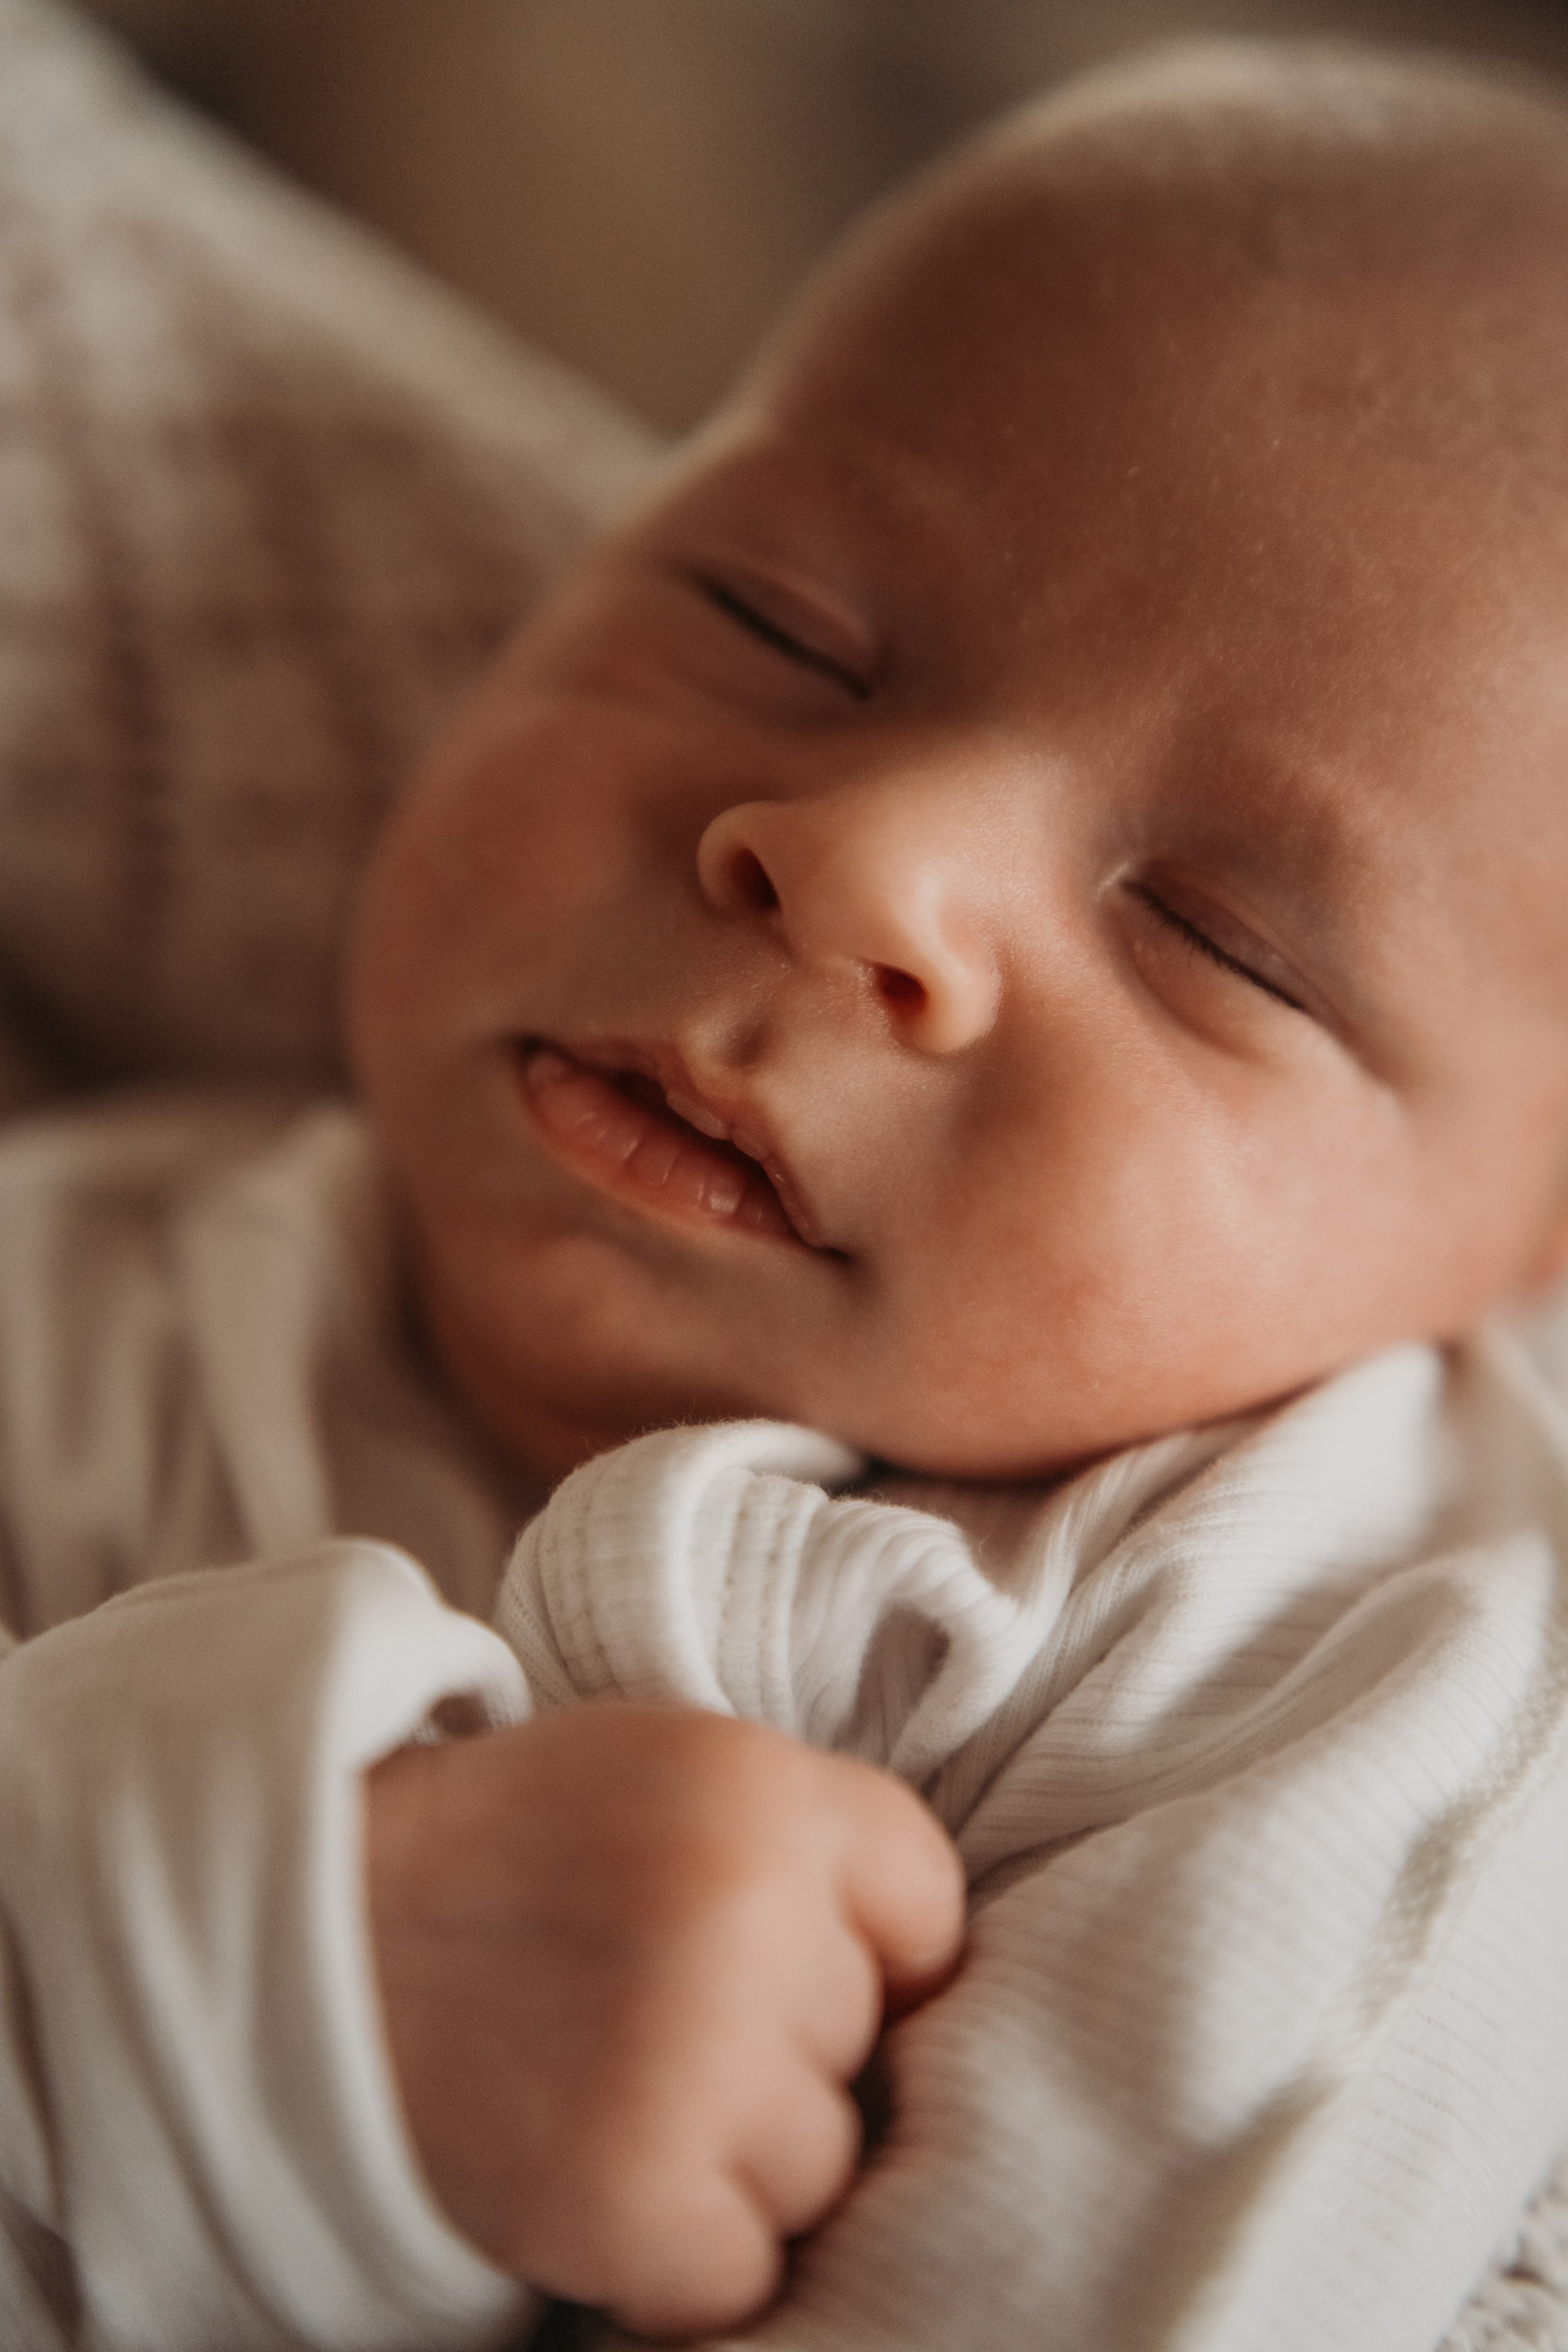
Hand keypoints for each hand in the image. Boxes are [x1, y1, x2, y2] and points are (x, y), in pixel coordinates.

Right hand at [364, 1702, 964, 2339]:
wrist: (307, 1943)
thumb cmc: (507, 1857)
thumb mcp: (661, 1774)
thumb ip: (798, 1848)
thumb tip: (929, 1991)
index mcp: (757, 1790)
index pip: (926, 1905)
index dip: (869, 1951)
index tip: (790, 1966)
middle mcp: (742, 1914)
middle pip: (862, 2044)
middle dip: (778, 2051)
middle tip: (645, 2017)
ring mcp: (689, 2060)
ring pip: (816, 2166)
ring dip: (733, 2160)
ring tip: (610, 2090)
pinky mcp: (629, 2194)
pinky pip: (741, 2273)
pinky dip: (676, 2259)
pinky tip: (597, 2179)